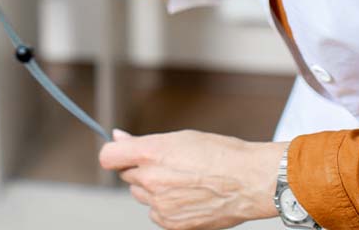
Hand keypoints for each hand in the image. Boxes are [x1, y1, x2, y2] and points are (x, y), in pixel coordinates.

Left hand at [99, 129, 285, 229]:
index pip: (108, 156)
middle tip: (169, 165)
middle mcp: (150, 179)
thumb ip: (143, 142)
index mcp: (150, 152)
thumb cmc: (221, 154)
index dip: (115, 154)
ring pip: (141, 195)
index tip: (121, 154)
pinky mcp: (171, 224)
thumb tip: (118, 137)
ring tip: (183, 181)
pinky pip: (155, 213)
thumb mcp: (180, 137)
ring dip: (153, 188)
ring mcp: (160, 204)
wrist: (250, 182)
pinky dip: (165, 207)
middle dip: (141, 169)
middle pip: (127, 175)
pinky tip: (187, 197)